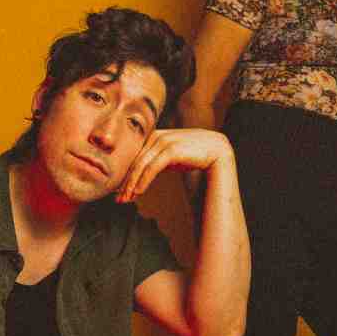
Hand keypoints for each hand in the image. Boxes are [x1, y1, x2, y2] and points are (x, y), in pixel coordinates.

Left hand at [116, 129, 232, 202]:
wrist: (217, 151)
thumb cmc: (195, 156)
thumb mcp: (172, 156)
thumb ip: (157, 159)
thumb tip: (142, 174)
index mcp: (153, 136)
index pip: (134, 157)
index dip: (125, 175)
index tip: (119, 191)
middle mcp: (156, 136)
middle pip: (135, 161)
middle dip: (125, 182)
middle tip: (118, 199)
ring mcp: (164, 141)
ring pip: (141, 165)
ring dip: (132, 185)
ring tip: (126, 199)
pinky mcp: (171, 149)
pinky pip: (152, 168)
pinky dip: (143, 181)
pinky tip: (138, 193)